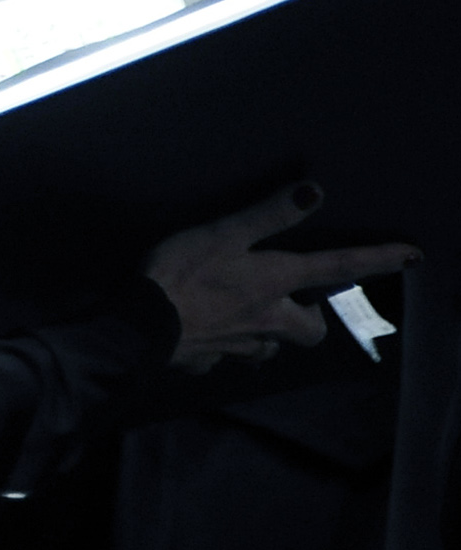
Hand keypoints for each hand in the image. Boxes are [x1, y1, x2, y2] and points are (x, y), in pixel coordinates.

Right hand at [147, 182, 417, 372]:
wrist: (137, 327)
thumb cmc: (181, 274)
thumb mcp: (223, 233)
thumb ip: (268, 214)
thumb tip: (315, 191)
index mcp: (275, 284)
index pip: (338, 269)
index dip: (377, 260)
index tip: (413, 256)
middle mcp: (267, 320)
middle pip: (309, 330)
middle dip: (309, 318)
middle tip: (295, 302)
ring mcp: (238, 345)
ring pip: (270, 347)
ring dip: (269, 335)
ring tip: (250, 318)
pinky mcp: (207, 358)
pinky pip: (224, 357)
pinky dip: (222, 348)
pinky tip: (206, 335)